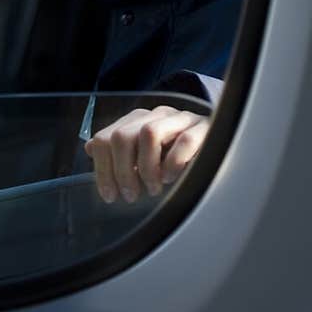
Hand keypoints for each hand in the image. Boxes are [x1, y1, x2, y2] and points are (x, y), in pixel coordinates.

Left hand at [84, 104, 208, 203]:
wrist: (222, 142)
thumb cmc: (179, 155)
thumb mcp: (145, 154)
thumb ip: (119, 151)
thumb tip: (89, 148)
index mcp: (138, 120)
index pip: (105, 138)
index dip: (103, 169)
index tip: (110, 195)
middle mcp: (156, 115)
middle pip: (122, 135)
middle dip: (122, 171)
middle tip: (132, 195)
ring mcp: (180, 119)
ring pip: (150, 133)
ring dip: (147, 167)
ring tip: (153, 188)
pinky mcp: (204, 128)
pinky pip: (184, 140)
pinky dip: (174, 163)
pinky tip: (172, 178)